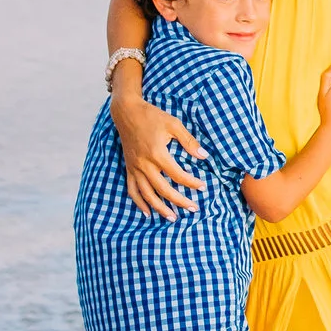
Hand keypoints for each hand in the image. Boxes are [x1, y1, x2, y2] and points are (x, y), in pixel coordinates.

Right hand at [113, 88, 204, 217]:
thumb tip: (203, 156)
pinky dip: (139, 203)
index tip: (202, 187)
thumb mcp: (174, 124)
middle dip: (180, 201)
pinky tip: (148, 213)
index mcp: (157, 154)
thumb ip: (189, 141)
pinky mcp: (129, 168)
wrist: (127, 112)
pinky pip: (132, 190)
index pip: (178, 175)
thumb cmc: (152, 116)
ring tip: (173, 218)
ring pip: (147, 194)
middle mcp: (145, 164)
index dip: (192, 183)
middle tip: (193, 208)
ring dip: (160, 208)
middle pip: (164, 189)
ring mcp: (135, 168)